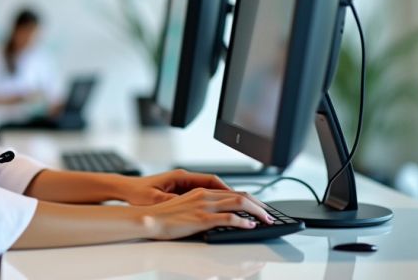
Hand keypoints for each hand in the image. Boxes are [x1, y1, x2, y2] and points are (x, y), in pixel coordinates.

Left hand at [119, 169, 231, 205]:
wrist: (125, 189)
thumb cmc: (138, 192)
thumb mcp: (156, 199)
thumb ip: (174, 202)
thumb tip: (190, 206)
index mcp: (180, 176)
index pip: (211, 180)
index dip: (227, 189)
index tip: (240, 197)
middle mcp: (184, 178)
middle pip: (214, 184)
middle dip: (231, 193)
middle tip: (247, 204)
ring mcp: (182, 184)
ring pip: (209, 190)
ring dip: (223, 198)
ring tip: (238, 208)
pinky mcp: (179, 191)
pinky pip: (201, 196)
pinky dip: (212, 202)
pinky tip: (219, 212)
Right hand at [140, 187, 273, 239]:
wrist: (148, 219)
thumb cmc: (162, 215)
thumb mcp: (185, 207)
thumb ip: (201, 208)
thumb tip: (218, 215)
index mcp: (201, 191)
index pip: (232, 192)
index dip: (250, 199)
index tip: (259, 207)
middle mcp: (205, 195)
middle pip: (240, 195)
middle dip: (259, 205)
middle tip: (269, 215)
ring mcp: (204, 206)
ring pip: (239, 203)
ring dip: (257, 212)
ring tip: (266, 220)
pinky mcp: (201, 219)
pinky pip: (228, 217)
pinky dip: (243, 221)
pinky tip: (250, 226)